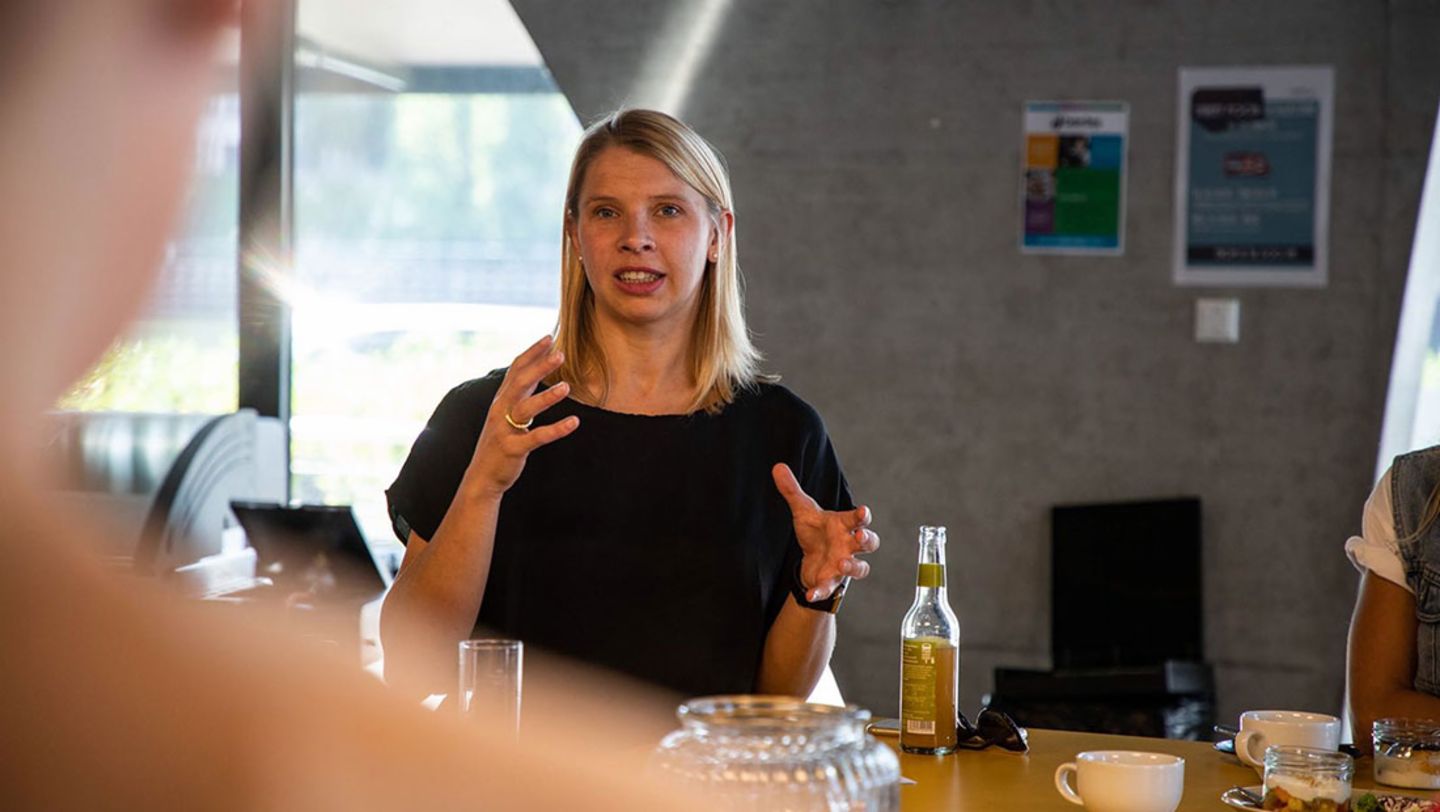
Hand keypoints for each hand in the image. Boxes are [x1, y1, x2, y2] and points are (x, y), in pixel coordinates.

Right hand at [465, 335, 578, 499]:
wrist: (482, 476)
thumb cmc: (499, 442)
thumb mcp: (504, 415)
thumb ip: (517, 395)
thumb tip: (533, 373)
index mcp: (501, 400)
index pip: (516, 369)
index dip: (532, 353)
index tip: (549, 337)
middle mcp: (500, 410)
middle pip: (520, 383)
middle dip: (540, 367)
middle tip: (561, 353)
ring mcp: (505, 430)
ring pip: (526, 408)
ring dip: (547, 397)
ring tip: (567, 386)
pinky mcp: (513, 449)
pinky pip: (536, 437)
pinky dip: (556, 430)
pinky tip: (574, 422)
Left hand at [771, 463, 878, 600]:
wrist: (811, 558)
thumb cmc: (815, 532)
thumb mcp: (803, 510)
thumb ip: (792, 491)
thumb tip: (777, 467)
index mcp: (844, 525)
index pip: (859, 519)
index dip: (863, 516)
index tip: (863, 512)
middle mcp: (849, 545)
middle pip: (870, 543)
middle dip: (868, 540)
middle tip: (861, 537)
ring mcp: (843, 564)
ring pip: (860, 568)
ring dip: (854, 566)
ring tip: (842, 563)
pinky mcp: (831, 581)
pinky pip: (830, 588)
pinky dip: (821, 591)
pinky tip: (811, 594)